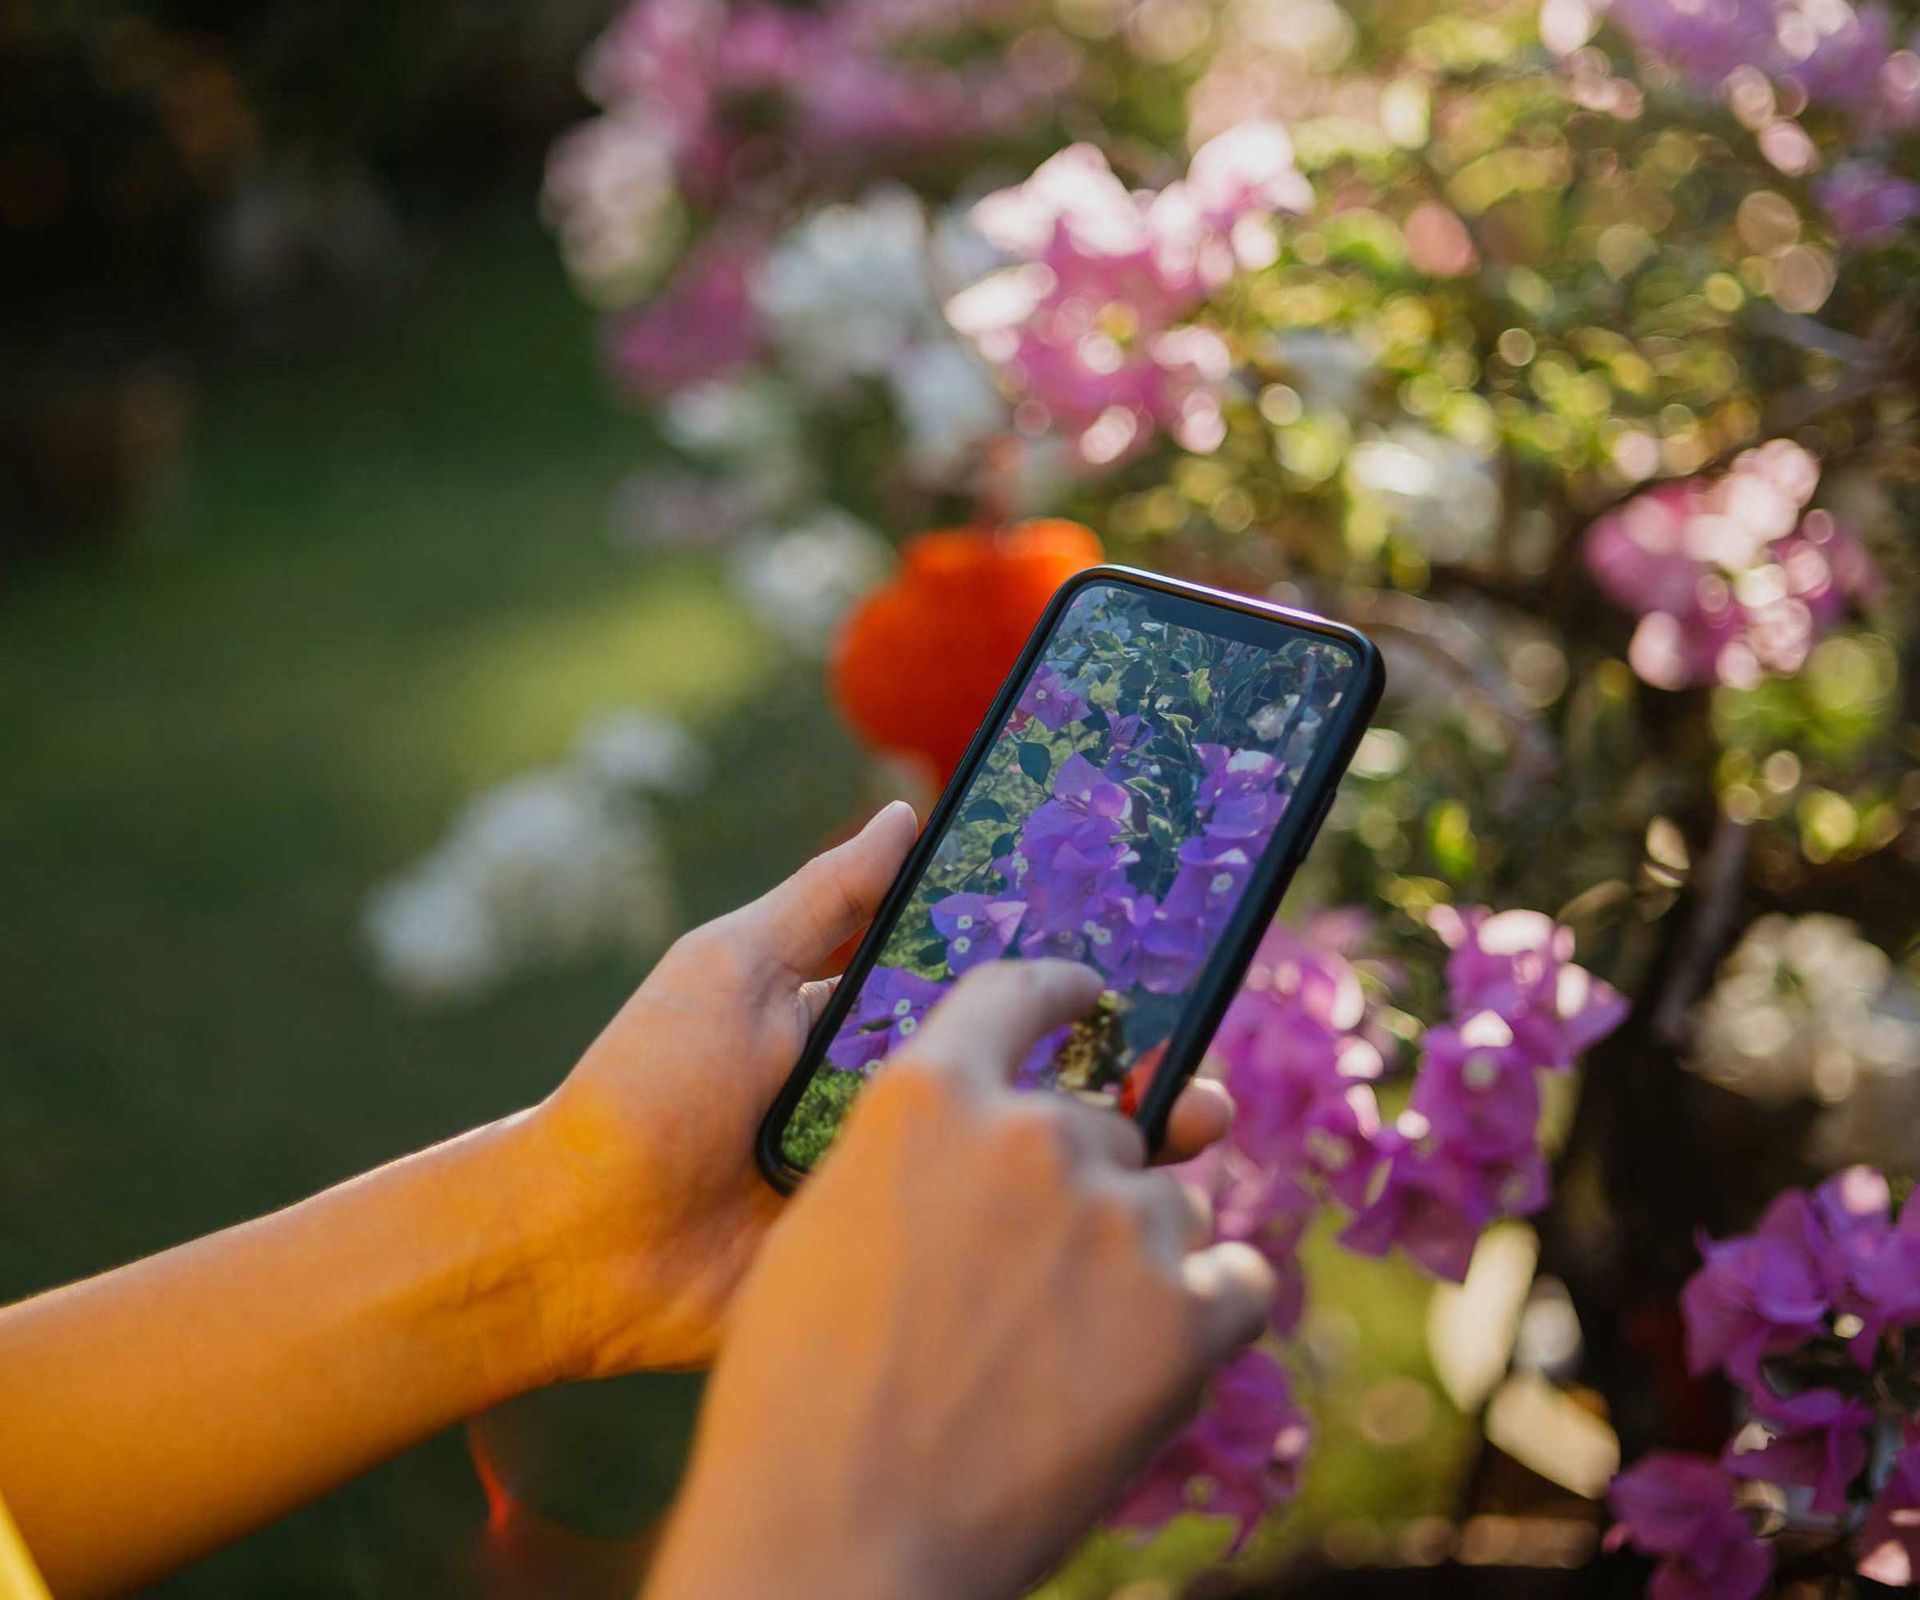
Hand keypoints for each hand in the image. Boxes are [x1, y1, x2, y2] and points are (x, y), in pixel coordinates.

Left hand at [518, 801, 1234, 1377]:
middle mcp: (909, 1108)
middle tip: (1201, 1054)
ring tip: (1202, 1122)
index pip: (998, 998)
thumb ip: (823, 902)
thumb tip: (901, 812)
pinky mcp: (903, 1269)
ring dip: (1128, 1144)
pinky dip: (1071, 1239)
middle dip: (1127, 1066)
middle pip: (1039, 1082)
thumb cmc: (645, 1087)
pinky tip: (1147, 1224)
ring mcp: (912, 1193)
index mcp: (878, 1032)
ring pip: (1039, 1167)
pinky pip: (996, 1251)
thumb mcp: (732, 967)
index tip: (1157, 956)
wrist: (579, 1244)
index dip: (1075, 982)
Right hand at [643, 960, 1274, 1599]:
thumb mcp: (825, 1227)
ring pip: (1166, 1207)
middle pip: (1102, 1126)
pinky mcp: (1186, 1313)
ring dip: (1133, 1261)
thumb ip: (920, 1156)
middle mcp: (1034, 1134)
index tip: (1095, 1000)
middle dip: (1080, 1188)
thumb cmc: (805, 1392)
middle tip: (1028, 1284)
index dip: (1063, 995)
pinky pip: (1239, 1279)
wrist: (842, 1537)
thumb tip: (998, 1137)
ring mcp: (1118, 1219)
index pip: (1020, 995)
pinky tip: (1149, 1364)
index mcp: (930, 1098)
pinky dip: (1208, 1315)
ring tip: (1061, 1354)